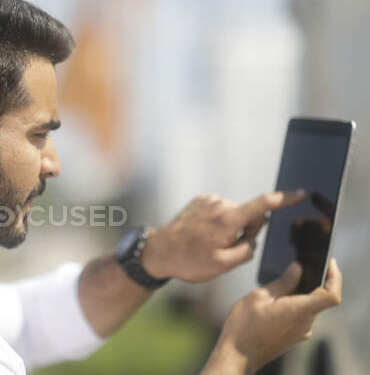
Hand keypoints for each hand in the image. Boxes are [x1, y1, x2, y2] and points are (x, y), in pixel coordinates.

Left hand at [143, 190, 305, 281]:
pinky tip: (202, 234)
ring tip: (207, 243)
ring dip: (228, 228)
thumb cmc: (189, 261)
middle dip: (244, 231)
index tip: (299, 193)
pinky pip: (219, 212)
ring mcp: (208, 200)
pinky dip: (217, 222)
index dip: (283, 199)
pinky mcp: (200, 200)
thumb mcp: (223, 265)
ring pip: (233, 215)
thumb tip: (252, 238)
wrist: (159, 251)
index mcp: (228, 219)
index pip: (262, 205)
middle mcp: (220, 204)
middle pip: (248, 215)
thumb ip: (246, 249)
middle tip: (222, 248)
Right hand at [203, 259, 341, 374]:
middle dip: (311, 281)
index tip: (328, 263)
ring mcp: (300, 332)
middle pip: (320, 297)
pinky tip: (276, 300)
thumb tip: (297, 268)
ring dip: (300, 293)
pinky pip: (301, 315)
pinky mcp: (294, 336)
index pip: (331, 295)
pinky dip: (295, 304)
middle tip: (298, 266)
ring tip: (281, 283)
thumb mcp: (258, 297)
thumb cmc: (244, 327)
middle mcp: (305, 323)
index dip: (334, 277)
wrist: (237, 355)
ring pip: (309, 306)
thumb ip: (282, 282)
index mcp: (299, 311)